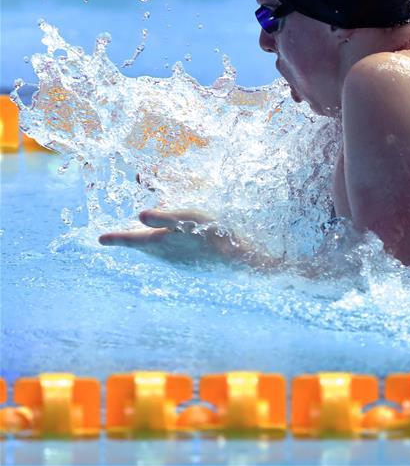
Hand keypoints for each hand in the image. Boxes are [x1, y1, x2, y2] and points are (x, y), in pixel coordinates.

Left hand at [98, 209, 243, 265]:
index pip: (132, 239)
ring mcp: (179, 262)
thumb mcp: (188, 219)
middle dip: (133, 239)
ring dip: (152, 241)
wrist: (239, 259)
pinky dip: (170, 246)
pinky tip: (181, 243)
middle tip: (117, 236)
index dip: (116, 238)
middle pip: (145, 244)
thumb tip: (141, 214)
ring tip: (149, 235)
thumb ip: (163, 217)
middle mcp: (166, 255)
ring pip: (159, 249)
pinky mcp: (192, 264)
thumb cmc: (212, 235)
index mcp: (160, 243)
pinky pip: (175, 254)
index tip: (100, 239)